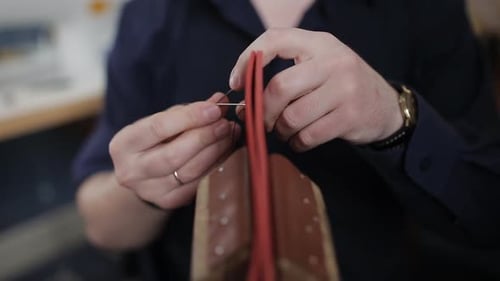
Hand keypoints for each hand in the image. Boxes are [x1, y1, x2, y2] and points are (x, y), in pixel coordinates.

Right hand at [109, 93, 239, 208]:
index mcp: (124, 144)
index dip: (190, 118)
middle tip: (226, 124)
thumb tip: (219, 101)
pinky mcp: (169, 201)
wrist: (140, 175)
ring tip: (231, 134)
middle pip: (174, 155)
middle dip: (205, 137)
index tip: (215, 110)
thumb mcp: (162, 122)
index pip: (158, 128)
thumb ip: (188, 112)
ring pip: (190, 172)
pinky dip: (217, 166)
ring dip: (216, 151)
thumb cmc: (154, 141)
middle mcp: (132, 170)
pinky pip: (199, 184)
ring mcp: (150, 190)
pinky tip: (228, 151)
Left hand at [230, 28, 402, 150]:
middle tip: (262, 121)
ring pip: (292, 116)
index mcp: (320, 43)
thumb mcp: (321, 64)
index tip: (236, 83)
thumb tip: (245, 95)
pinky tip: (300, 140)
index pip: (275, 39)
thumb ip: (288, 70)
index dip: (247, 60)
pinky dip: (297, 143)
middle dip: (263, 110)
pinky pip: (308, 136)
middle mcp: (333, 61)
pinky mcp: (350, 116)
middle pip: (280, 87)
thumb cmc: (342, 85)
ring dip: (281, 131)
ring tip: (284, 131)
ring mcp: (345, 89)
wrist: (386, 106)